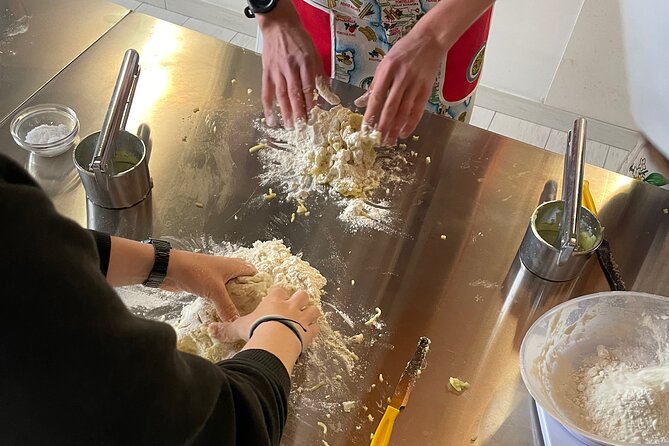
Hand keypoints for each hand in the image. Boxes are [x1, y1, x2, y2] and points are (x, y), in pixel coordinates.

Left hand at [162, 251, 256, 320]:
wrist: (169, 269)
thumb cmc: (195, 272)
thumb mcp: (215, 291)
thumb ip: (227, 307)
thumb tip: (236, 323)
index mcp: (234, 266)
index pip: (253, 273)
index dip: (259, 285)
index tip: (262, 300)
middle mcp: (227, 269)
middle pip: (242, 281)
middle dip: (246, 294)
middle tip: (250, 309)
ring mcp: (215, 276)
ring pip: (229, 288)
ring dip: (233, 298)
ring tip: (239, 313)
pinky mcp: (205, 283)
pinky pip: (218, 293)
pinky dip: (220, 301)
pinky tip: (222, 312)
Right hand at [209, 287, 321, 373]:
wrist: (274, 341)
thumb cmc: (256, 330)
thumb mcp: (238, 328)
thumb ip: (226, 329)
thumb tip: (209, 330)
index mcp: (274, 301)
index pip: (279, 289)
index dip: (279, 292)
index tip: (278, 295)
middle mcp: (290, 306)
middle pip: (301, 294)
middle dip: (300, 298)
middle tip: (296, 304)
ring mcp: (302, 318)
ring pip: (314, 309)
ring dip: (311, 312)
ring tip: (307, 317)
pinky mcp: (309, 332)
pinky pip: (316, 328)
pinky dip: (314, 330)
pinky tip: (310, 334)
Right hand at [258, 1, 321, 127]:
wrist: (279, 25)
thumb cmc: (299, 39)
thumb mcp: (315, 54)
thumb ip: (321, 76)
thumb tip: (329, 96)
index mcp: (305, 62)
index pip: (308, 87)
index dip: (311, 103)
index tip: (314, 117)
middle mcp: (290, 67)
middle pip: (295, 94)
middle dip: (299, 113)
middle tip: (302, 128)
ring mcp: (277, 70)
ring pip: (281, 95)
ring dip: (285, 113)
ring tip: (290, 127)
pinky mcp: (266, 72)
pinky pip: (266, 92)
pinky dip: (268, 107)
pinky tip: (271, 119)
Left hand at [359, 30, 442, 145]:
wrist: (429, 40)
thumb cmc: (404, 51)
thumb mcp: (385, 63)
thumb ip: (375, 84)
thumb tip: (361, 102)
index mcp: (387, 70)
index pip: (376, 97)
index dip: (370, 115)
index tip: (365, 129)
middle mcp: (401, 77)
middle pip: (390, 107)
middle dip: (383, 126)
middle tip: (377, 141)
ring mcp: (415, 84)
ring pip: (404, 112)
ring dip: (396, 129)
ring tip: (389, 141)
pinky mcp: (426, 89)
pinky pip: (417, 110)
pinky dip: (411, 123)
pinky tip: (404, 133)